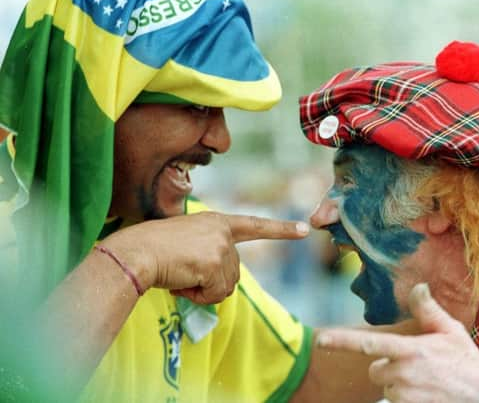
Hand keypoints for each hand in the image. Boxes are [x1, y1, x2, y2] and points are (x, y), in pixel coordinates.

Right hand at [101, 212, 308, 303]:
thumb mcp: (187, 243)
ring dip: (202, 290)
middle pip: (234, 273)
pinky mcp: (214, 263)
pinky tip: (180, 282)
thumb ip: (209, 253)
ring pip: (225, 287)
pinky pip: (214, 295)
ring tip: (180, 275)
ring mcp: (220, 246)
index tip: (304, 229)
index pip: (254, 225)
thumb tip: (221, 284)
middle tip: (184, 273)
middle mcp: (222, 231)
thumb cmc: (152, 249)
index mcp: (216, 222)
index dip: (280, 229)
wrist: (134, 252)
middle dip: (211, 283)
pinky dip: (196, 296)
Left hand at [317, 284, 478, 402]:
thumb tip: (417, 286)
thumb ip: (428, 309)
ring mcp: (406, 395)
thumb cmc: (468, 364)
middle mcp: (404, 373)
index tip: (320, 340)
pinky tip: (427, 394)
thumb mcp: (451, 331)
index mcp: (409, 350)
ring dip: (398, 385)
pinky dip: (406, 399)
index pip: (367, 343)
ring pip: (386, 387)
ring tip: (425, 382)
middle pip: (374, 369)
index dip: (341, 341)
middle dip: (387, 367)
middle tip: (415, 366)